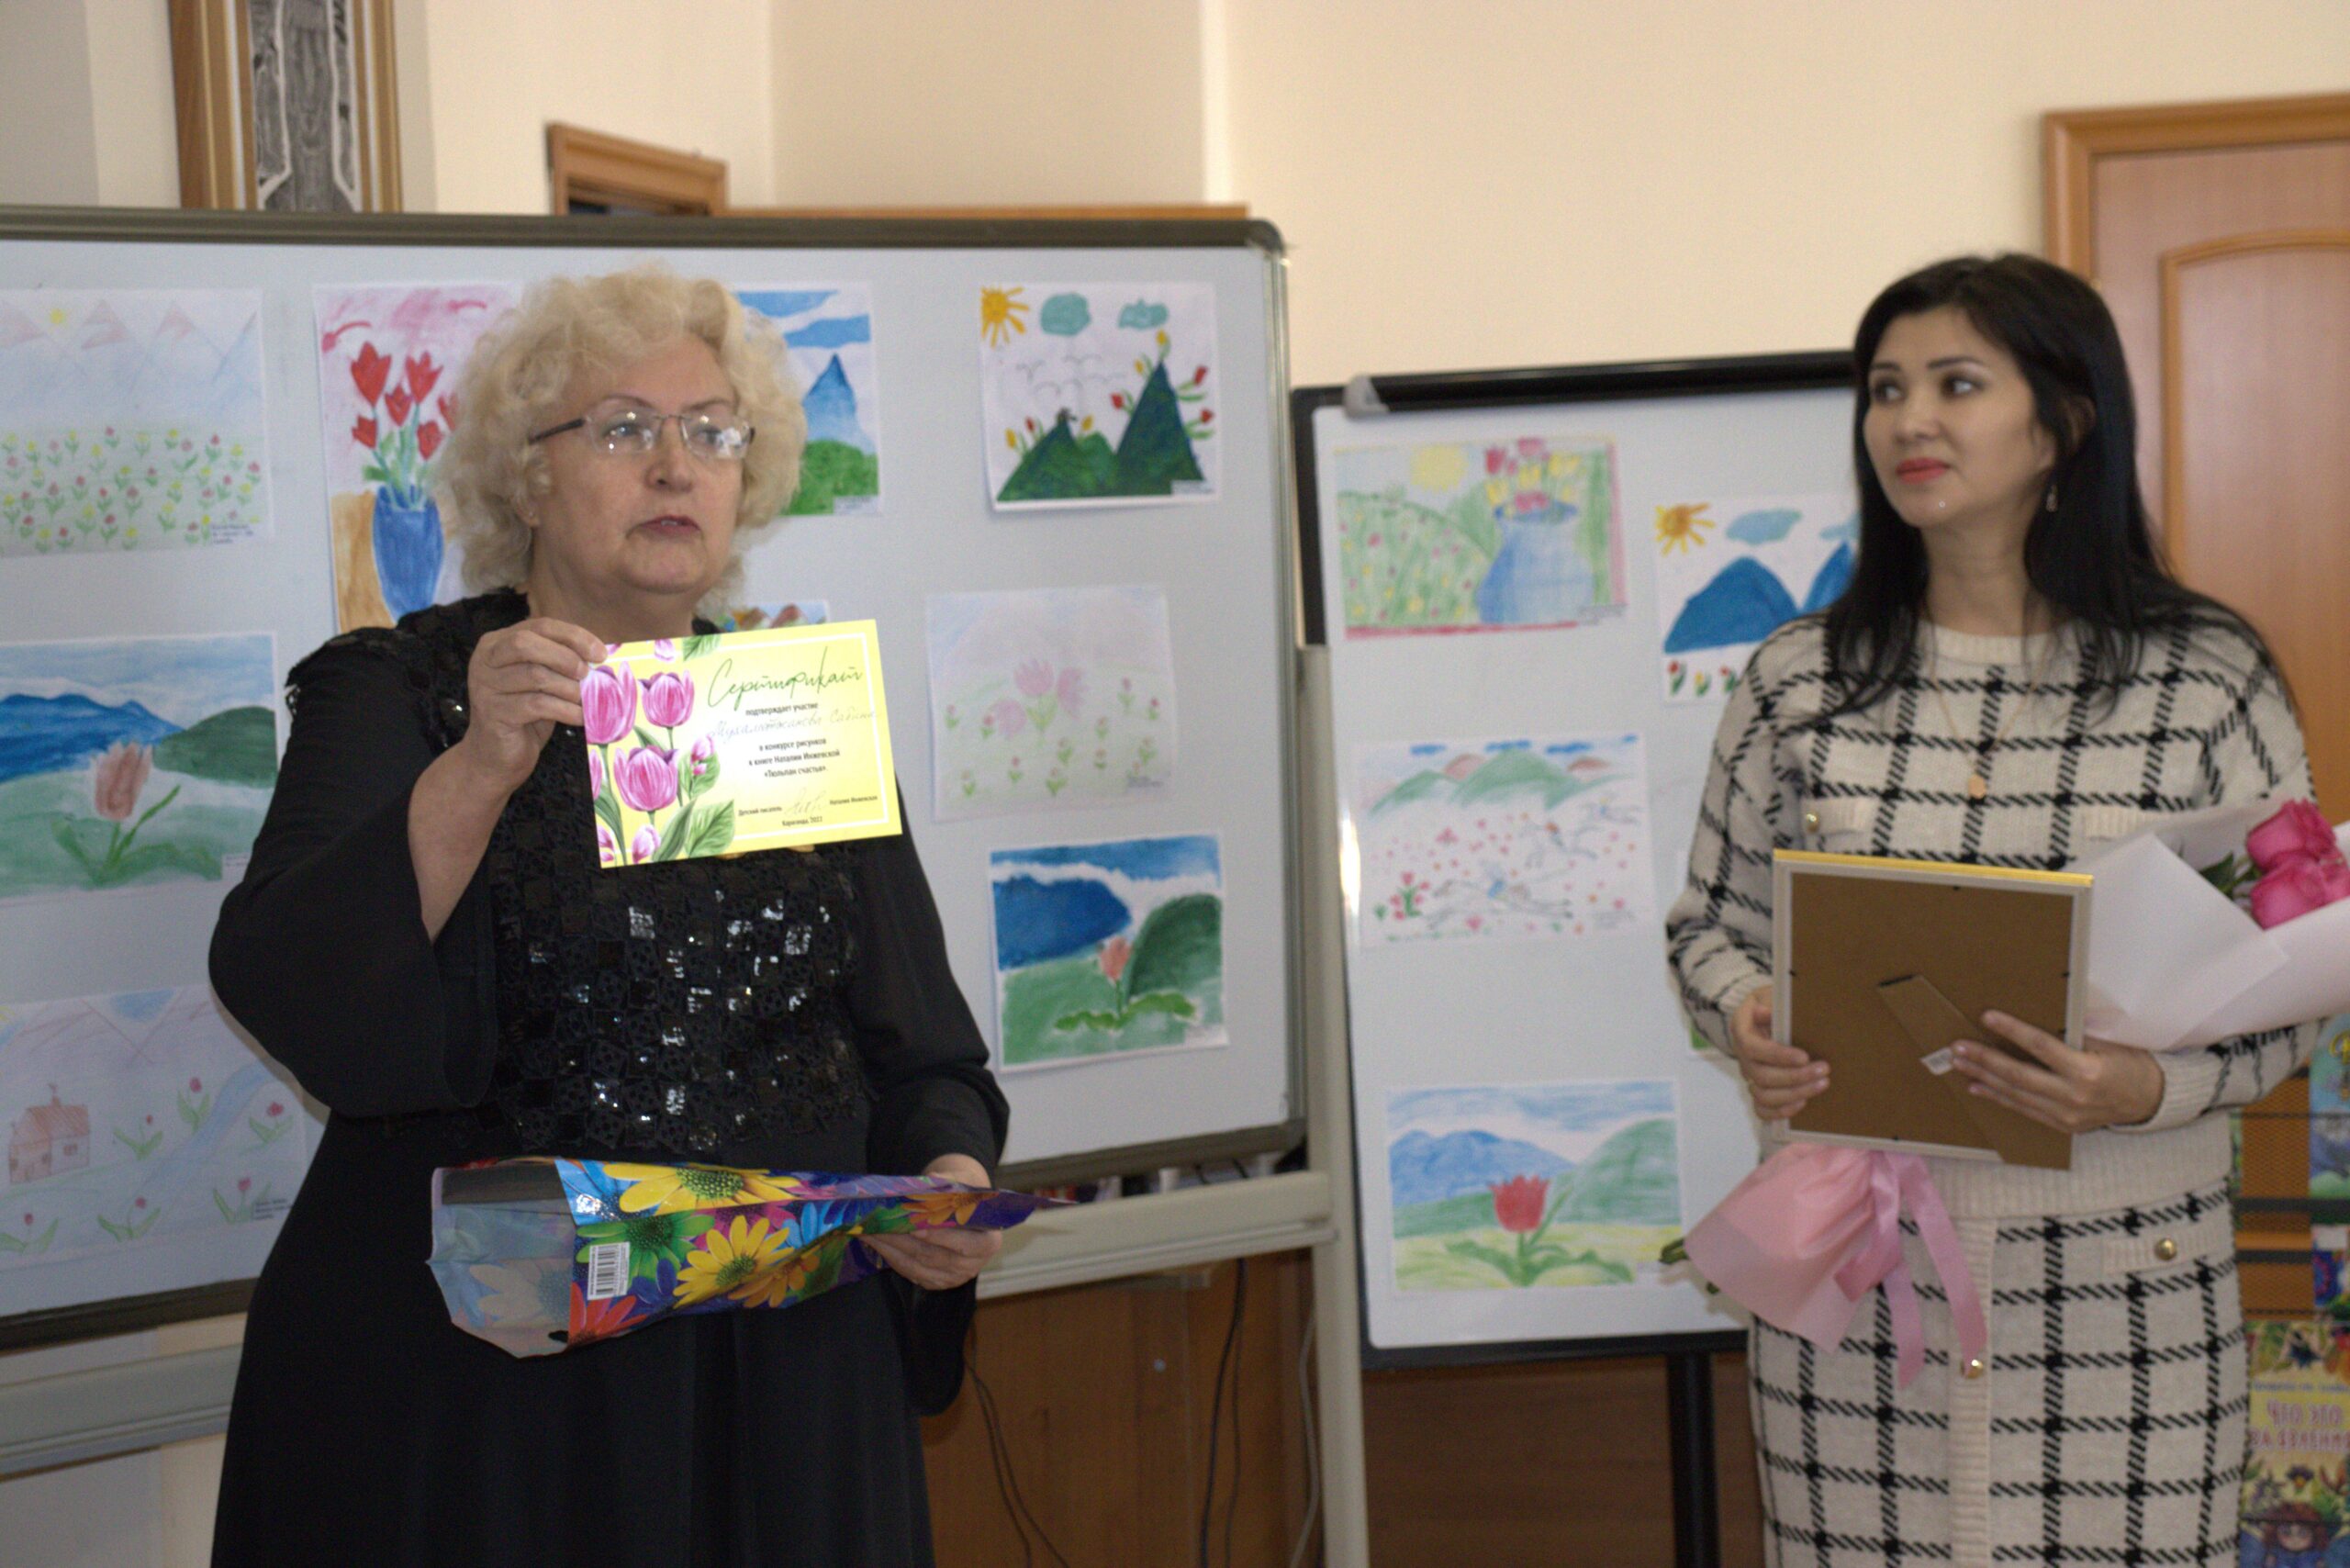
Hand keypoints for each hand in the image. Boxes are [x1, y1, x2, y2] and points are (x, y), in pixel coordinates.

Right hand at [451, 617, 603, 794]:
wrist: (498, 756)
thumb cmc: (527, 715)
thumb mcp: (544, 682)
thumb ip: (561, 663)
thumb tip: (600, 654)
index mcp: (498, 643)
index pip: (540, 626)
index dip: (574, 636)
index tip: (600, 652)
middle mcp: (485, 659)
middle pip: (526, 643)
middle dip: (565, 657)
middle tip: (588, 675)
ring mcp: (484, 686)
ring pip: (534, 675)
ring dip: (569, 688)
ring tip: (586, 700)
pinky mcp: (492, 712)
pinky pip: (536, 705)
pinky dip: (565, 710)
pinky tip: (579, 717)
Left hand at [861, 1154, 1002, 1291]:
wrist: (965, 1210)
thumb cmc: (964, 1194)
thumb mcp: (964, 1184)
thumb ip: (950, 1183)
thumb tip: (929, 1180)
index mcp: (988, 1242)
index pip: (966, 1245)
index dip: (942, 1238)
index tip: (916, 1228)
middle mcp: (972, 1265)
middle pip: (933, 1256)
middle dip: (903, 1240)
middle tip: (879, 1225)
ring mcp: (953, 1277)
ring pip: (916, 1266)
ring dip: (890, 1249)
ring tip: (869, 1232)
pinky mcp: (935, 1281)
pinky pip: (909, 1271)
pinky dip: (891, 1256)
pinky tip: (875, 1242)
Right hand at [1730, 988, 1826, 1120]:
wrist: (1769, 1015)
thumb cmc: (1774, 1004)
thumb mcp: (1772, 995)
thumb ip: (1771, 1002)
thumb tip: (1765, 1012)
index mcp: (1743, 1031)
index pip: (1754, 1049)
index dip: (1778, 1056)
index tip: (1804, 1056)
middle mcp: (1743, 1058)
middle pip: (1762, 1077)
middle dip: (1795, 1077)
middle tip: (1823, 1070)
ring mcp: (1751, 1076)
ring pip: (1763, 1096)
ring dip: (1793, 1094)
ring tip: (1820, 1085)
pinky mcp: (1760, 1090)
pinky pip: (1762, 1110)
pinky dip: (1780, 1112)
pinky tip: (1802, 1103)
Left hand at [1950, 1013, 2165, 1133]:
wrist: (2151, 1101)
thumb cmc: (2131, 1064)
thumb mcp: (2110, 1043)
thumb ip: (2076, 1034)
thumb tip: (2042, 1017)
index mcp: (2087, 1072)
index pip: (2041, 1046)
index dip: (2012, 1030)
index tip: (1988, 1016)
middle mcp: (2073, 1096)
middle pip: (2018, 1075)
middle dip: (1984, 1059)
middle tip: (1957, 1046)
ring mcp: (2066, 1115)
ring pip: (2016, 1094)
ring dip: (1984, 1077)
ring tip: (1959, 1063)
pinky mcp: (2062, 1125)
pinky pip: (2024, 1109)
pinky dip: (1999, 1097)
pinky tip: (1978, 1086)